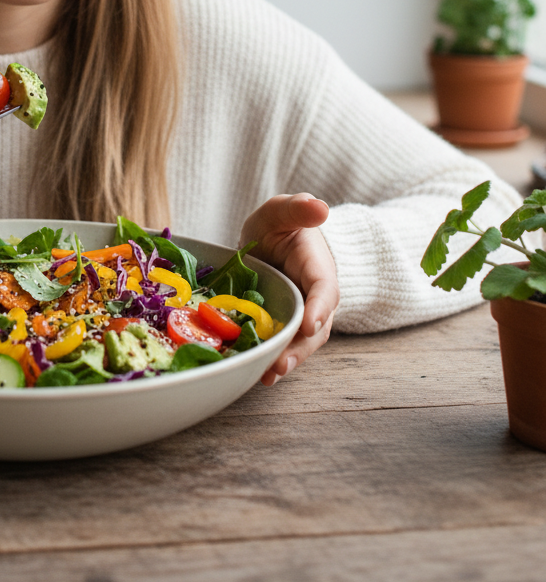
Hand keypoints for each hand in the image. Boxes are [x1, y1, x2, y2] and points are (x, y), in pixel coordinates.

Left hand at [238, 193, 338, 385]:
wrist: (273, 242)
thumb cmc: (281, 226)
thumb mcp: (283, 212)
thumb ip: (297, 208)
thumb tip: (319, 206)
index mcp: (317, 269)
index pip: (324, 289)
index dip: (319, 307)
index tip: (311, 323)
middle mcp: (313, 298)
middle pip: (314, 328)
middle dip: (300, 348)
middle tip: (281, 364)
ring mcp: (298, 315)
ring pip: (298, 343)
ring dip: (286, 360)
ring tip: (268, 375)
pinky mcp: (280, 325)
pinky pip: (279, 344)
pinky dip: (270, 358)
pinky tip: (255, 373)